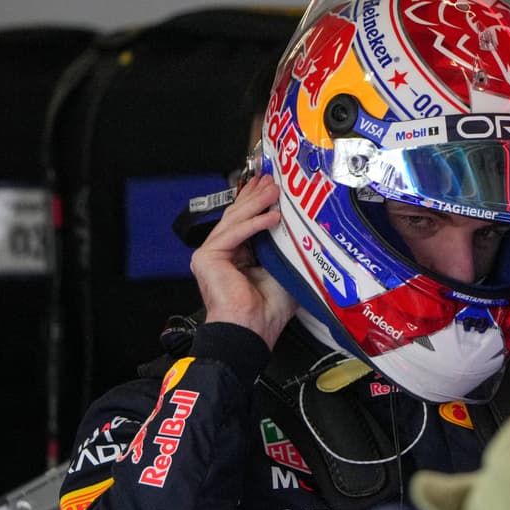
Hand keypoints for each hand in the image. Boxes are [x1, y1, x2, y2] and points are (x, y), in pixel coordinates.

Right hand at [190, 175, 296, 348]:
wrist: (251, 330)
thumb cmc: (267, 310)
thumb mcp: (283, 270)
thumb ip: (286, 248)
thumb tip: (303, 227)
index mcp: (236, 256)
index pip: (246, 222)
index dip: (258, 202)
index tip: (272, 186)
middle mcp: (221, 253)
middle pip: (238, 216)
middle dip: (256, 196)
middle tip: (272, 179)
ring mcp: (211, 254)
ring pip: (236, 220)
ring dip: (257, 203)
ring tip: (275, 190)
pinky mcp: (207, 257)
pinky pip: (234, 233)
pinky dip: (255, 223)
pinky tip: (272, 215)